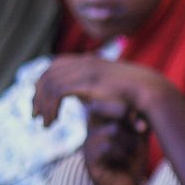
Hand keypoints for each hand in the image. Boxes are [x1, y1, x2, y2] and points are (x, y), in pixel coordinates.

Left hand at [32, 54, 158, 126]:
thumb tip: (83, 100)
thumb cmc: (134, 95)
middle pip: (48, 73)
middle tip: (35, 115)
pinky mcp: (85, 81)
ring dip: (42, 104)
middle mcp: (84, 61)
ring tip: (43, 123)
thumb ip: (92, 91)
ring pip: (49, 83)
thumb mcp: (108, 91)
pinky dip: (50, 107)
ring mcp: (84, 69)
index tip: (41, 102)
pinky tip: (52, 121)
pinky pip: (56, 92)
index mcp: (89, 61)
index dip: (44, 83)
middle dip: (38, 94)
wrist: (148, 91)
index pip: (55, 66)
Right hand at [84, 101, 149, 184]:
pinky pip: (107, 147)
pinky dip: (122, 154)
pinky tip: (122, 161)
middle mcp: (91, 129)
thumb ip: (138, 121)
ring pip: (112, 130)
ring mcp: (88, 144)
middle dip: (125, 116)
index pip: (105, 99)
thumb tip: (136, 110)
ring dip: (129, 142)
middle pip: (102, 107)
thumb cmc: (132, 160)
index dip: (124, 104)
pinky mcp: (89, 160)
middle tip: (139, 129)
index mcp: (101, 120)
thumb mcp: (138, 136)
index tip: (140, 119)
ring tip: (130, 152)